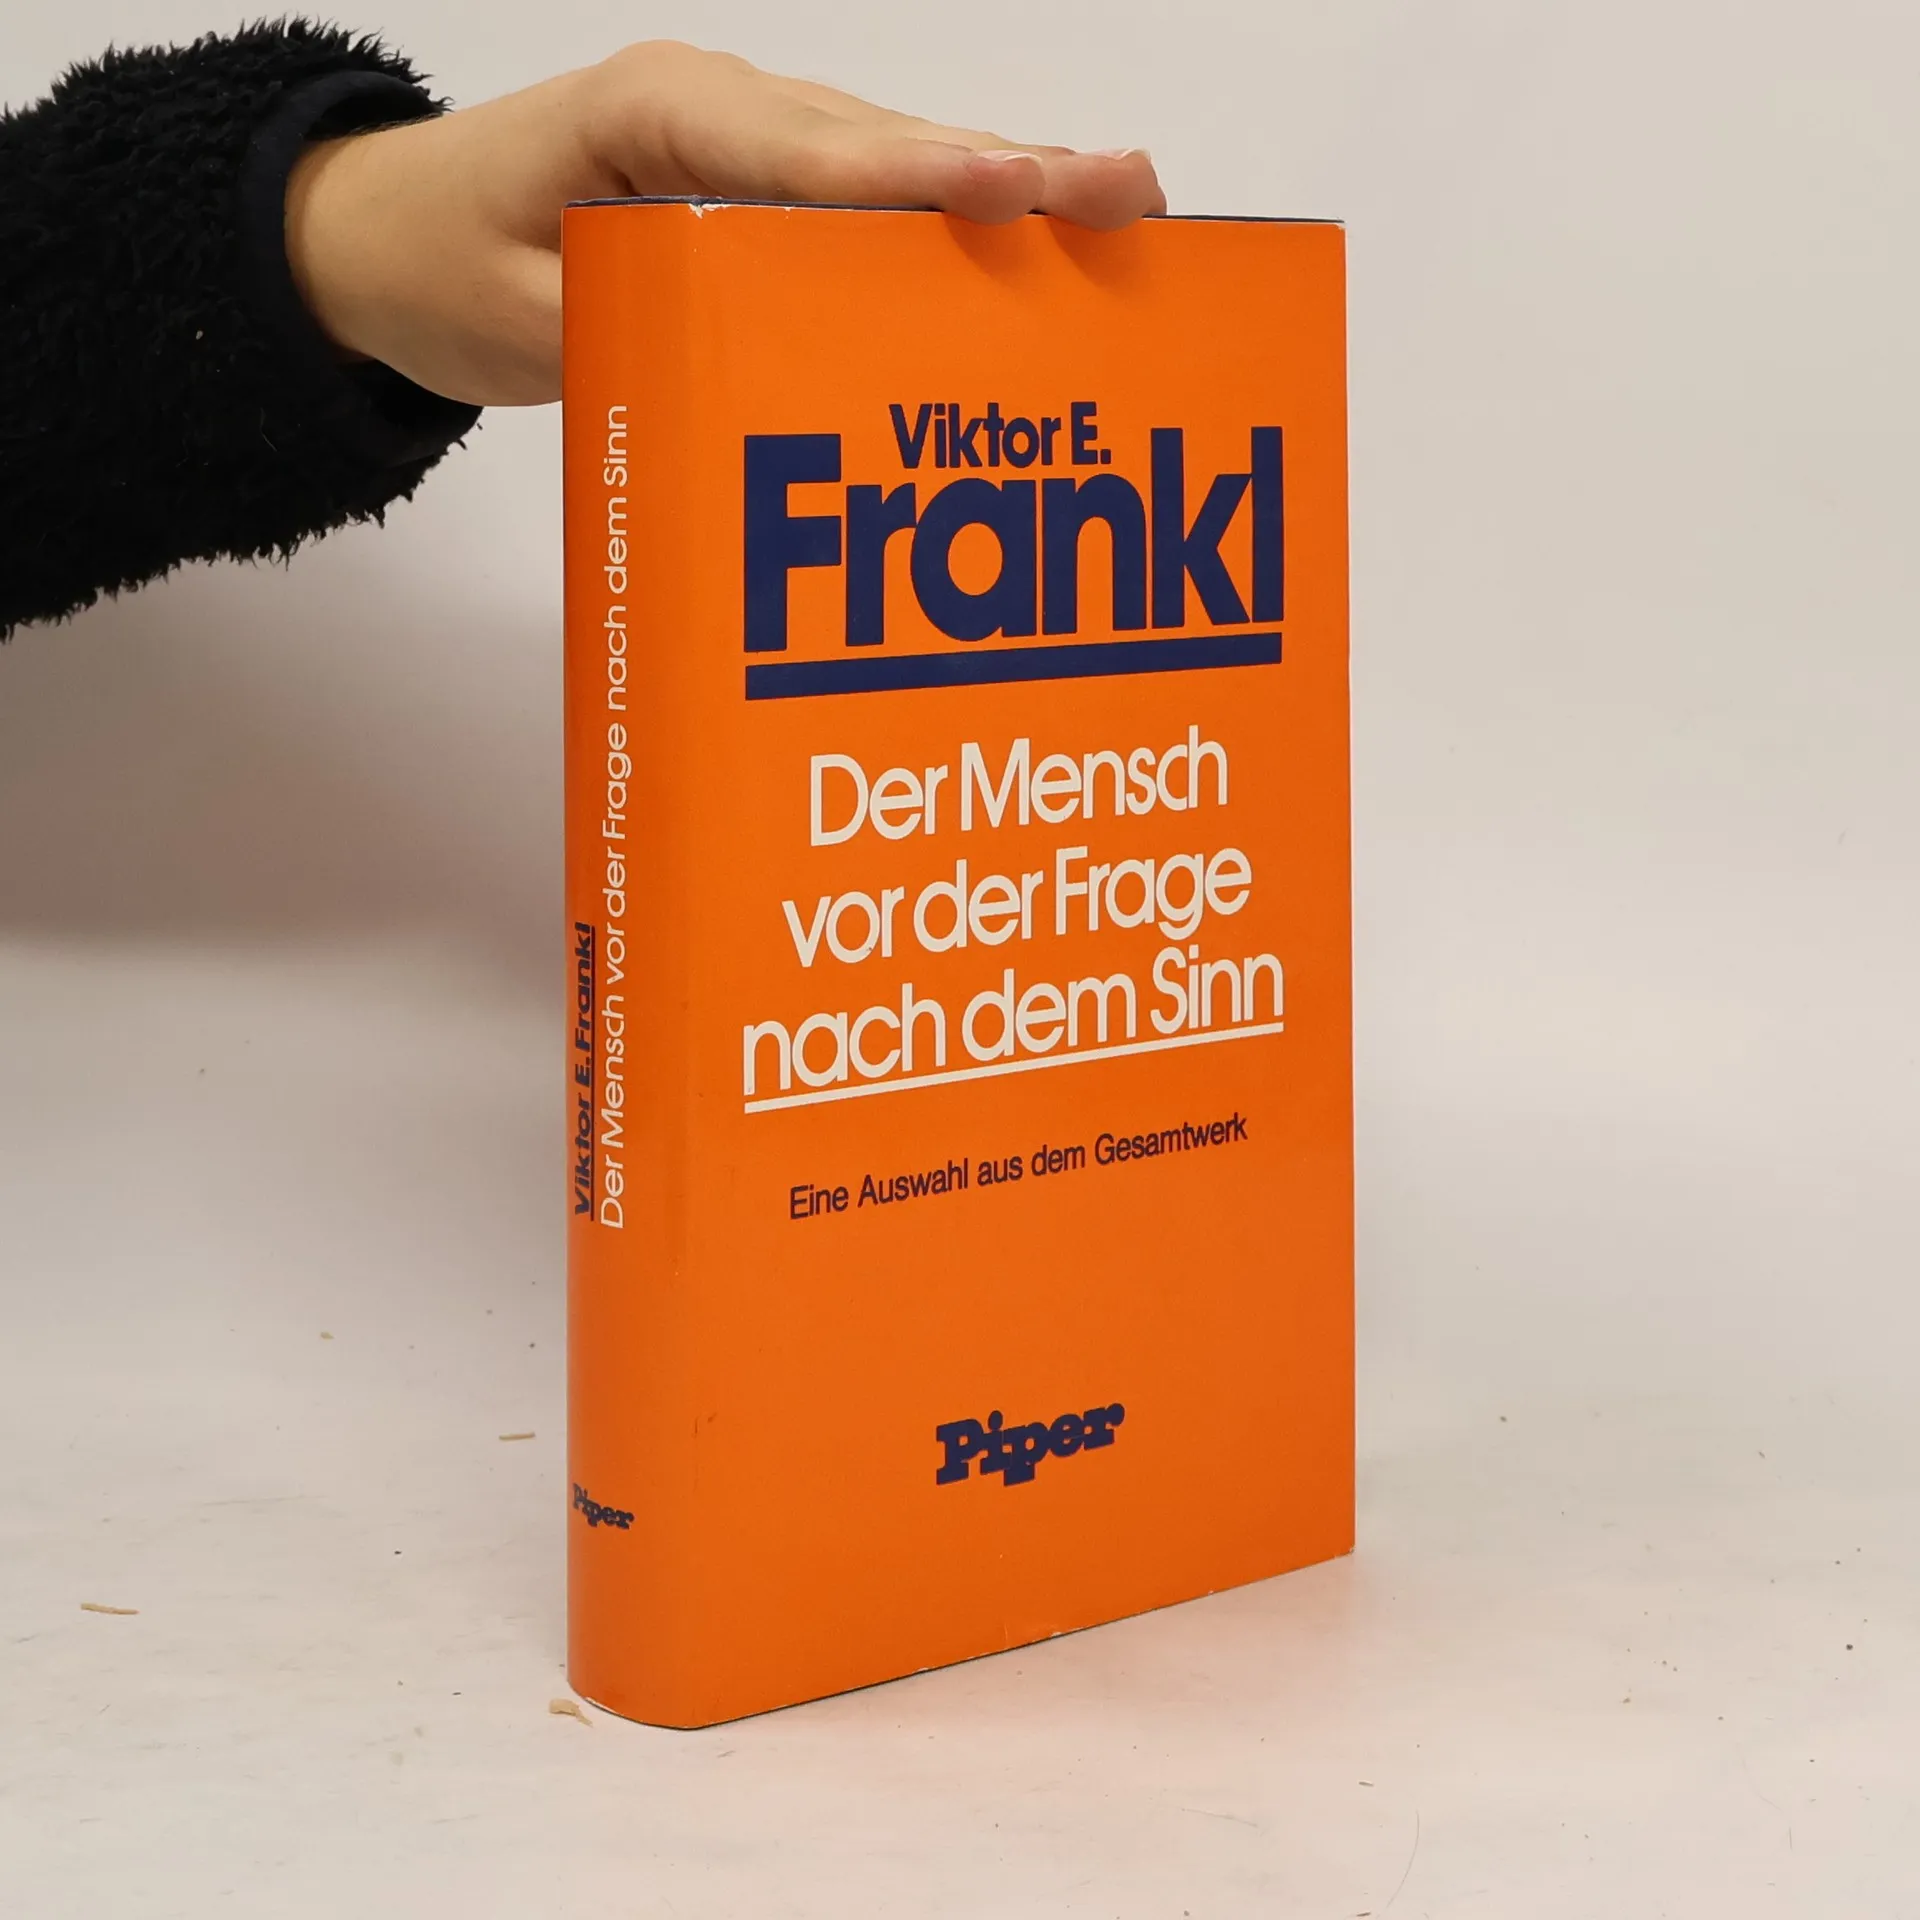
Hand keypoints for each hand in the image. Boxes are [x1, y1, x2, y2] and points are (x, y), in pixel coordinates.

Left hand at [285, 41, 1165, 407]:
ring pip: (892, 166)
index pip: (809, 152)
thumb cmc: (440, 261)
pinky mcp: (755, 193)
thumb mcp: (522, 317)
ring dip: (1003, 195)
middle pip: (883, 144)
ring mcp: (746, 146)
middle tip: (1127, 194)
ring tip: (1120, 214)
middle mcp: (723, 110)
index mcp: (659, 114)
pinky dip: (947, 230)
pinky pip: (865, 206)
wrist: (380, 237)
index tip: (1017, 189)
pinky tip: (1031, 250)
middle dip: (1009, 172)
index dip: (920, 175)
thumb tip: (764, 371)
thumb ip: (636, 332)